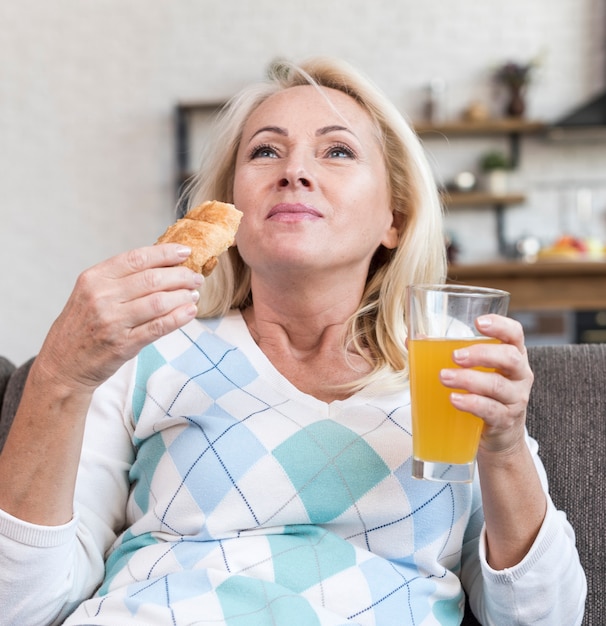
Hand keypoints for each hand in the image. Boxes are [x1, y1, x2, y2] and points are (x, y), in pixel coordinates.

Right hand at [36, 244, 202, 391]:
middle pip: (153, 279)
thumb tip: (164, 264)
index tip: (185, 252)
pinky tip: (190, 311)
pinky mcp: (123, 345)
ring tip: (193, 294)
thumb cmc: (83, 325)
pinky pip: (159, 327)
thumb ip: (120, 279)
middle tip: (195, 277)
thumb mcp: (91, 293)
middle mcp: (102, 297)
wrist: (63, 364)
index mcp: (94, 278)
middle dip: (181, 276)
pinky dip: (179, 317)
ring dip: (183, 296)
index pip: (137, 258)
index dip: (166, 253)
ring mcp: (112, 322)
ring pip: (159, 301)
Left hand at [438, 314, 533, 454]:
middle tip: (455, 356)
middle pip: (509, 358)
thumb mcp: (474, 370)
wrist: (500, 435)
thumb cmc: (483, 392)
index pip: (515, 334)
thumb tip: (412, 338)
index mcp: (512, 355)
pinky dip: (471, 404)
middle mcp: (519, 375)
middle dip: (481, 354)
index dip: (500, 325)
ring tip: (444, 377)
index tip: (478, 323)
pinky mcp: (505, 420)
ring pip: (497, 385)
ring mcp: (515, 399)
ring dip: (468, 379)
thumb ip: (447, 353)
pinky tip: (454, 399)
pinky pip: (491, 410)